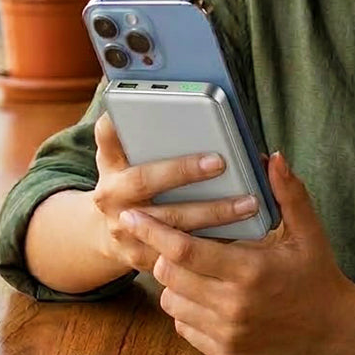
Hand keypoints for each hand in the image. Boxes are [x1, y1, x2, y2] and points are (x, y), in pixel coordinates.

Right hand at [89, 112, 260, 275]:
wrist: (107, 234)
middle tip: (220, 162)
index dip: (130, 127)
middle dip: (183, 171)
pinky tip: (242, 231)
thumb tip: (150, 96)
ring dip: (213, 213)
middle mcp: (112, 198)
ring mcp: (126, 231)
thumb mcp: (119, 156)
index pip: (110, 139)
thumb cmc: (126, 182)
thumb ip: (129, 132)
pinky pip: (183, 252)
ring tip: (248, 202)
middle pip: (147, 181)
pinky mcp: (143, 257)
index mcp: (109, 166)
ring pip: (173, 222)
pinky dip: (213, 241)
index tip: (166, 122)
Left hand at [120, 152, 354, 354]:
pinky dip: (185, 309)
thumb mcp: (308, 231)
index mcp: (249, 271)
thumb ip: (288, 192)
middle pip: (169, 276)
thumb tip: (273, 157)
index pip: (184, 250)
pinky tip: (203, 295)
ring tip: (189, 268)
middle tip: (169, 240)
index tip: (133, 216)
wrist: (335, 330)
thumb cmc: (318, 275)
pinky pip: (184, 328)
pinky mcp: (225, 354)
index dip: (154, 231)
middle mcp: (233, 306)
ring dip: (172, 283)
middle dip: (161, 254)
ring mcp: (227, 334)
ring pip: (171, 303)